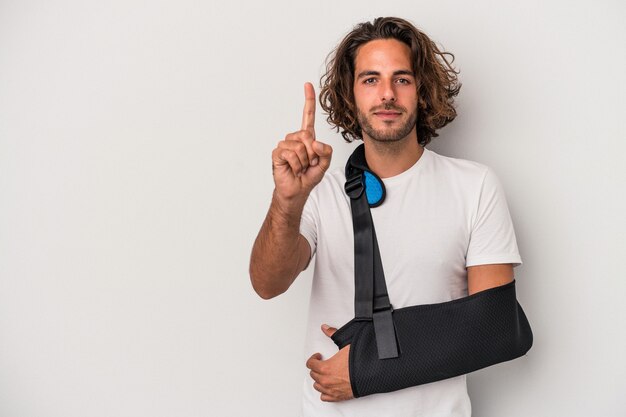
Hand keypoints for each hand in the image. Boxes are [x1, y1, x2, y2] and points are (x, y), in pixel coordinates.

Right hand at [272, 82, 332, 202]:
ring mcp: (285, 145)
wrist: (296, 191)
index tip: (307, 85)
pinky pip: (290, 153)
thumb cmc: (308, 177)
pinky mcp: (277, 153)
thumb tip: (315, 142)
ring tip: (300, 167)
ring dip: (304, 161)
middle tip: (308, 163)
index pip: (307, 116)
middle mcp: (294, 138)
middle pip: (307, 135)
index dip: (308, 101)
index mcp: (306, 137)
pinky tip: (293, 169)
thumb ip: (326, 152)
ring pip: (300, 146)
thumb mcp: (324, 164)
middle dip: (312, 153)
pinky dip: (296, 164)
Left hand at [305, 324, 353, 401]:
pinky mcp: (338, 397)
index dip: (313, 358)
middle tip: (323, 363)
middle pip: (313, 375)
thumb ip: (333, 334)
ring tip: (325, 373)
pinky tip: (328, 386)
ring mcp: (331, 390)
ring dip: (319, 379)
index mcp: (326, 368)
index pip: (310, 364)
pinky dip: (324, 391)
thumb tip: (325, 328)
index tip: (318, 356)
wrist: (372, 374)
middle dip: (317, 368)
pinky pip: (324, 397)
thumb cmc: (360, 362)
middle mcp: (326, 380)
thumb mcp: (346, 344)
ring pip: (317, 386)